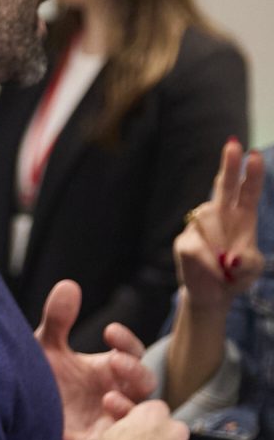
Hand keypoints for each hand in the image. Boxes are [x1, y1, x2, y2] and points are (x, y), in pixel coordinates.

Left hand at [36, 280, 153, 439]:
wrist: (15, 419)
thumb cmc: (38, 382)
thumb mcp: (45, 349)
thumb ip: (58, 320)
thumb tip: (69, 285)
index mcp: (108, 370)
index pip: (131, 353)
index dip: (126, 342)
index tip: (109, 331)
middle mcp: (116, 394)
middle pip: (146, 384)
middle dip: (136, 371)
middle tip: (116, 361)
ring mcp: (110, 422)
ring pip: (139, 417)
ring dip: (129, 406)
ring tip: (109, 397)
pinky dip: (106, 438)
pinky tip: (88, 431)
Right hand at [173, 138, 264, 319]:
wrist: (211, 295)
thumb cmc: (236, 277)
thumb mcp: (253, 271)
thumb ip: (249, 262)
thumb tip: (232, 258)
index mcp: (243, 217)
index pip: (248, 191)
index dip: (251, 174)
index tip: (254, 154)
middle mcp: (221, 216)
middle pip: (224, 186)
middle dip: (229, 165)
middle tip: (233, 144)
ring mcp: (200, 227)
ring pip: (209, 222)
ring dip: (221, 246)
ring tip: (226, 269)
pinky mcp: (185, 242)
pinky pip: (196, 246)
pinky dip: (208, 262)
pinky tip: (214, 271)